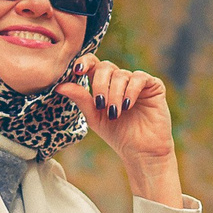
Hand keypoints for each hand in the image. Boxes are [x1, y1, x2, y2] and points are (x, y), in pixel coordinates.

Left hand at [58, 56, 180, 203]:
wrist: (141, 151)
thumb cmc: (117, 134)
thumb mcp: (94, 117)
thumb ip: (80, 99)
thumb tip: (59, 86)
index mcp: (104, 83)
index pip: (93, 63)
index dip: (84, 62)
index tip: (77, 71)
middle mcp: (120, 79)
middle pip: (105, 67)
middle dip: (100, 85)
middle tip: (100, 105)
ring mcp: (137, 81)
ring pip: (121, 75)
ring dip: (114, 94)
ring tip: (115, 113)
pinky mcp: (153, 86)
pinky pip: (139, 78)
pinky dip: (131, 91)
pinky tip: (127, 105)